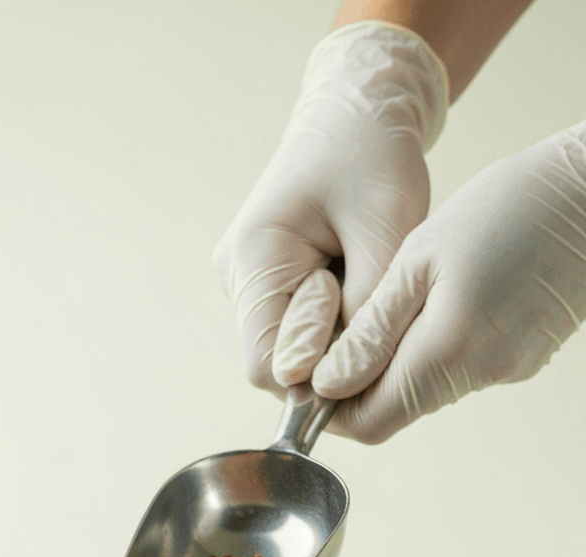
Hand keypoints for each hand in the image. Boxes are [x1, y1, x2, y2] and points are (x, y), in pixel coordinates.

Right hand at [213, 21, 447, 394]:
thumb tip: (346, 379)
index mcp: (254, 257)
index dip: (318, 368)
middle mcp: (237, 277)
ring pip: (288, 351)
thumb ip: (365, 307)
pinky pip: (295, 330)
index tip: (364, 326)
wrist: (357, 110)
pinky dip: (331, 323)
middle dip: (329, 353)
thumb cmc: (374, 156)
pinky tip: (353, 281)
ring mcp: (246, 283)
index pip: (268, 365)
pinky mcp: (266, 284)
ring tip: (363, 280)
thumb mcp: (386, 224)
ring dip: (332, 337)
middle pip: (276, 363)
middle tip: (374, 304)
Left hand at [313, 125, 585, 441]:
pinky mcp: (525, 356)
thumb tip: (326, 386)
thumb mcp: (421, 257)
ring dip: (398, 361)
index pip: (369, 423)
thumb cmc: (512, 206)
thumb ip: (372, 329)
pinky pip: (463, 367)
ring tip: (395, 299)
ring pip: (428, 389)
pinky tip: (442, 295)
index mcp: (446, 354)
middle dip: (360, 384)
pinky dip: (437, 345)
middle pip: (396, 410)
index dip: (331, 410)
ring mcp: (507, 369)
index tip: (311, 375)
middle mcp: (479, 375)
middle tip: (343, 329)